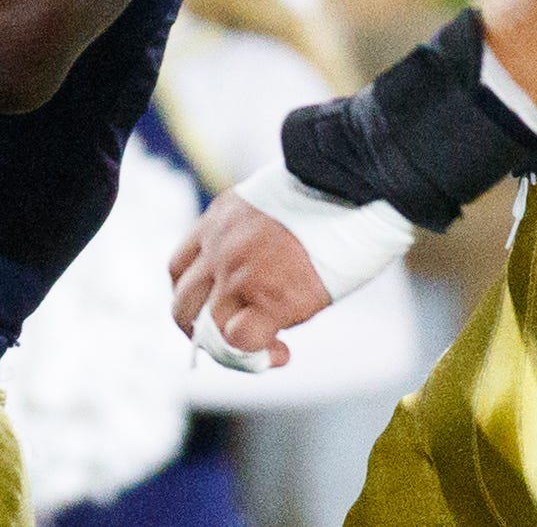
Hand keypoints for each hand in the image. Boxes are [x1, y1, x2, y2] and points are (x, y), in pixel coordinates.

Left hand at [169, 163, 415, 367]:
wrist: (357, 183)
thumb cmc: (332, 194)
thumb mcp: (270, 206)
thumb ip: (250, 238)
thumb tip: (261, 276)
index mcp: (219, 219)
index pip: (179, 269)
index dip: (192, 297)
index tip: (215, 309)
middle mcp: (220, 246)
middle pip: (183, 305)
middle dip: (203, 331)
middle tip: (235, 339)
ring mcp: (240, 272)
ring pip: (207, 329)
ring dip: (231, 349)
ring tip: (268, 348)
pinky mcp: (270, 296)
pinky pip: (241, 341)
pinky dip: (257, 354)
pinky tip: (281, 351)